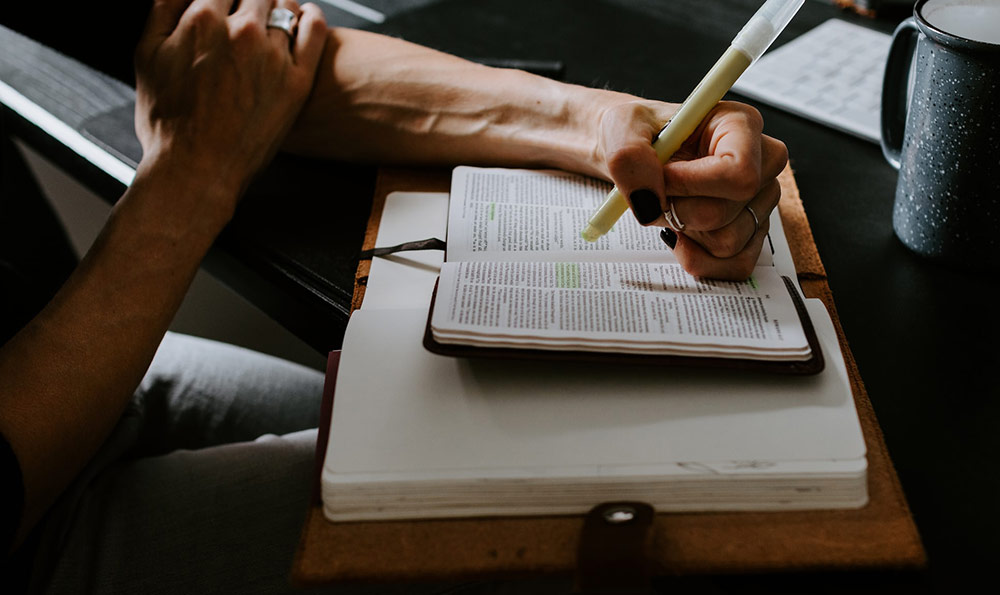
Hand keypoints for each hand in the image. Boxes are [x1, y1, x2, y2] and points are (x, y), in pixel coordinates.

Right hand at [133, 0, 326, 213]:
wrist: (196, 170)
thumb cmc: (168, 122)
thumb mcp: (147, 55)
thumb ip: (165, 8)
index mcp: (202, 19)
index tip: (225, 3)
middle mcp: (242, 32)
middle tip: (245, 10)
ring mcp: (274, 56)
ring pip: (285, 4)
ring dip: (277, 4)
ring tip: (272, 13)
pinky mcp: (297, 80)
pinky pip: (314, 31)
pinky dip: (310, 15)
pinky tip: (305, 16)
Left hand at [598, 100, 787, 279]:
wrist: (639, 157)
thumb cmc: (641, 135)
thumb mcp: (622, 128)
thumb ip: (629, 158)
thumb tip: (648, 199)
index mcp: (740, 125)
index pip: (738, 173)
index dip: (691, 186)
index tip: (662, 179)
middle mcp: (761, 162)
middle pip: (724, 212)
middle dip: (677, 210)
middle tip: (658, 190)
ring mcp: (760, 200)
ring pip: (726, 242)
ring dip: (684, 232)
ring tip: (670, 205)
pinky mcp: (752, 232)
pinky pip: (735, 265)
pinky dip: (698, 259)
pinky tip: (679, 238)